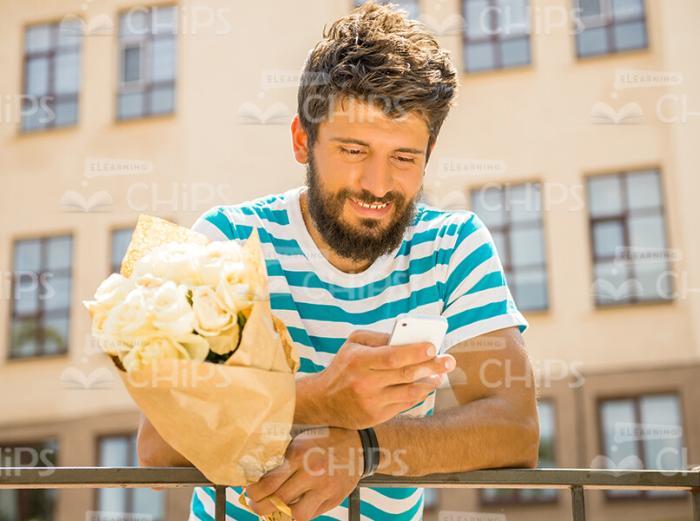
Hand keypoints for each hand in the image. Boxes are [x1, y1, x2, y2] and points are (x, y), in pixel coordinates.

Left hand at [246, 427, 362, 520]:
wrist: (357, 444)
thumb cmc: (324, 439)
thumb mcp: (301, 441)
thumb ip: (283, 458)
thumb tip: (258, 476)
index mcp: (300, 455)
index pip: (269, 482)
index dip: (254, 492)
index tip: (248, 492)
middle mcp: (312, 473)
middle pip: (279, 500)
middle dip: (260, 506)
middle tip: (255, 505)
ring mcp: (325, 488)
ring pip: (296, 514)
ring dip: (281, 515)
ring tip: (273, 510)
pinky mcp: (335, 498)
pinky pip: (312, 514)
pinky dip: (299, 514)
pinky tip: (292, 508)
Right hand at [313, 330, 455, 429]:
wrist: (322, 401)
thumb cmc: (343, 367)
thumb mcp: (352, 344)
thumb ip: (378, 337)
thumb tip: (406, 337)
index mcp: (358, 361)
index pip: (392, 356)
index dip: (415, 352)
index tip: (433, 347)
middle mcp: (365, 383)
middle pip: (405, 374)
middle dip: (431, 366)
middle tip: (449, 361)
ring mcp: (371, 403)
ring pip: (409, 392)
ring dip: (429, 383)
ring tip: (441, 374)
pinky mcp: (376, 417)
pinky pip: (404, 405)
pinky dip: (418, 395)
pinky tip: (426, 386)